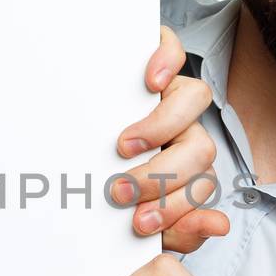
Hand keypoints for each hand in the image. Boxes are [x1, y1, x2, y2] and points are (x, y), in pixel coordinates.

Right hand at [114, 26, 231, 254]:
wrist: (56, 127)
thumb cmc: (100, 178)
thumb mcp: (131, 208)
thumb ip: (176, 226)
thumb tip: (219, 226)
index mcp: (184, 167)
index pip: (203, 186)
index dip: (178, 207)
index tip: (140, 223)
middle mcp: (185, 127)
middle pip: (201, 149)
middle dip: (160, 178)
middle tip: (119, 192)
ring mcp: (170, 90)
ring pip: (196, 100)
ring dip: (161, 129)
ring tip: (124, 147)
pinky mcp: (154, 55)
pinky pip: (174, 48)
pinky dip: (166, 61)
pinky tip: (150, 82)